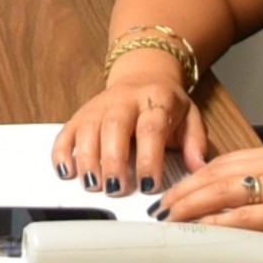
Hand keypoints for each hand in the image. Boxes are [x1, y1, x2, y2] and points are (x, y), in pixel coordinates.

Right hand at [51, 52, 210, 188]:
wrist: (144, 74)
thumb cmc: (166, 103)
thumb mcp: (190, 117)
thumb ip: (195, 143)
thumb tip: (199, 168)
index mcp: (156, 99)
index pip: (151, 128)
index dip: (149, 158)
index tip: (149, 186)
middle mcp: (125, 100)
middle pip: (114, 126)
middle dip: (113, 160)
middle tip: (116, 188)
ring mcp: (99, 105)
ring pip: (88, 129)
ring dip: (87, 159)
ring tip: (93, 185)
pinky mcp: (81, 114)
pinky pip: (67, 131)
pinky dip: (62, 152)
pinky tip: (66, 171)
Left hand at [162, 139, 262, 262]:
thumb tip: (225, 203)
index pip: (225, 162)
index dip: (193, 178)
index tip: (171, 194)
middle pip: (220, 173)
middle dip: (185, 192)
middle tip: (160, 210)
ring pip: (229, 192)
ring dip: (194, 207)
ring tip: (171, 220)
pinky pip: (251, 217)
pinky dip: (222, 224)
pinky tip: (204, 231)